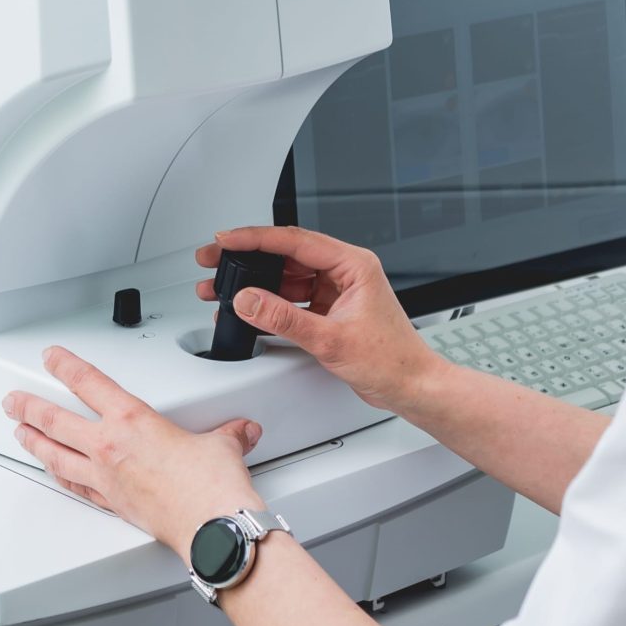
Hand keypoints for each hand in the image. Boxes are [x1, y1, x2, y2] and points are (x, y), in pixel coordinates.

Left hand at [4, 349, 264, 550]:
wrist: (211, 527)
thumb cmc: (212, 487)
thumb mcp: (222, 446)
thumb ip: (227, 434)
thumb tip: (240, 431)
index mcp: (132, 420)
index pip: (88, 383)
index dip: (64, 366)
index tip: (51, 357)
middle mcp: (110, 447)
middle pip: (56, 421)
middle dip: (29, 408)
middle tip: (12, 401)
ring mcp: (106, 478)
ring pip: (56, 455)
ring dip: (33, 442)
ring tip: (19, 433)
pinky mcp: (112, 504)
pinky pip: (76, 486)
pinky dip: (60, 476)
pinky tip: (53, 473)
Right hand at [199, 226, 442, 412]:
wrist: (410, 386)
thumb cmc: (391, 359)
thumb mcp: (330, 338)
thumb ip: (283, 319)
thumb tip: (249, 300)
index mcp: (353, 264)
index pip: (294, 240)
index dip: (255, 239)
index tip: (226, 239)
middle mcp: (344, 272)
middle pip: (285, 255)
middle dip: (247, 258)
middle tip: (214, 259)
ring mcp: (336, 290)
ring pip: (286, 277)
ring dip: (255, 283)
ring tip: (222, 287)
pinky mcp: (329, 309)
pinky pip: (292, 298)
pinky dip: (269, 303)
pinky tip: (248, 309)